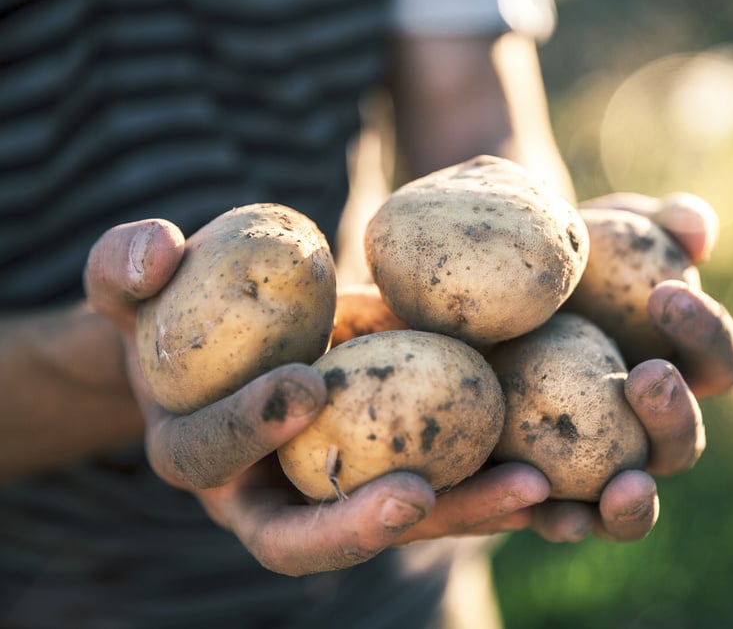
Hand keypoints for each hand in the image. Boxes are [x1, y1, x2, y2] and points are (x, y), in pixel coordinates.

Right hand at [83, 219, 554, 574]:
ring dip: (456, 517)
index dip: (247, 431)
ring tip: (527, 488)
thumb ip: (125, 264)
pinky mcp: (386, 480)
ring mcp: (327, 498)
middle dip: (356, 525)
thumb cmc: (186, 304)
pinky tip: (546, 469)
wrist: (237, 335)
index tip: (304, 386)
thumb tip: (153, 256)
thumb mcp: (142, 282)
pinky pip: (437, 498)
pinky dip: (487, 489)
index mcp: (195, 450)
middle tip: (418, 492)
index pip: (209, 456)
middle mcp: (259, 496)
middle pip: (301, 539)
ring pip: (387, 530)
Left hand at [489, 191, 732, 543]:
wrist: (474, 300)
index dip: (707, 333)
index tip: (666, 293)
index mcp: (674, 370)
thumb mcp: (594, 231)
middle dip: (674, 415)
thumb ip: (649, 224)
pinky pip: (561, 519)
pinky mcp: (541, 494)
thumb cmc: (554, 265)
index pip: (716, 364)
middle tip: (645, 375)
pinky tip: (548, 508)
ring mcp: (595, 470)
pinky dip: (564, 520)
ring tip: (625, 487)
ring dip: (636, 503)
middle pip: (682, 444)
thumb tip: (695, 226)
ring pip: (633, 505)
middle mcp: (642, 429)